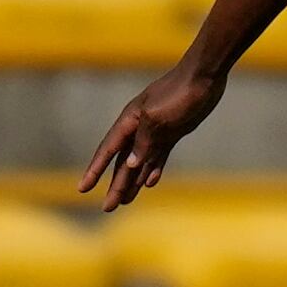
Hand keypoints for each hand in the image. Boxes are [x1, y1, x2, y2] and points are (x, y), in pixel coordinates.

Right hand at [79, 60, 226, 211]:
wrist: (204, 77)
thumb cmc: (179, 93)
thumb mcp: (158, 117)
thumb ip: (144, 142)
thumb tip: (132, 165)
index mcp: (130, 122)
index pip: (107, 151)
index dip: (95, 171)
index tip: (82, 189)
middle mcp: (139, 128)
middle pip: (123, 163)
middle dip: (115, 185)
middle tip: (107, 208)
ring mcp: (156, 131)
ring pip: (140, 163)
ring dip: (132, 182)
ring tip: (123, 202)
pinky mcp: (173, 133)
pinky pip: (158, 156)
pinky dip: (153, 170)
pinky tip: (149, 182)